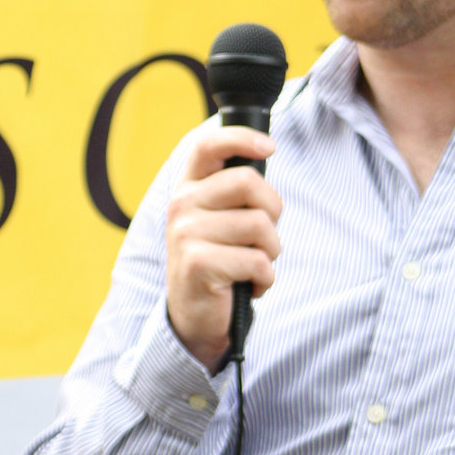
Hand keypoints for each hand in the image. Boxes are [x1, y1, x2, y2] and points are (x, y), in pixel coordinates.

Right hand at [165, 129, 281, 367]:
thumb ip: (234, 189)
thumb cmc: (218, 261)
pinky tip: (248, 285)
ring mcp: (186, 234)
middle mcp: (181, 205)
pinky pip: (258, 261)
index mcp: (188, 188)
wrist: (194, 316)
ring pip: (260, 226)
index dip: (241, 138)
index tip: (270, 148)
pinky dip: (265, 279)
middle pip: (248, 183)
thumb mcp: (220, 218)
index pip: (208, 146)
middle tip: (264, 235)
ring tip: (253, 264)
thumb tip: (264, 153)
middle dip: (273, 210)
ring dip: (271, 252)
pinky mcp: (199, 264)